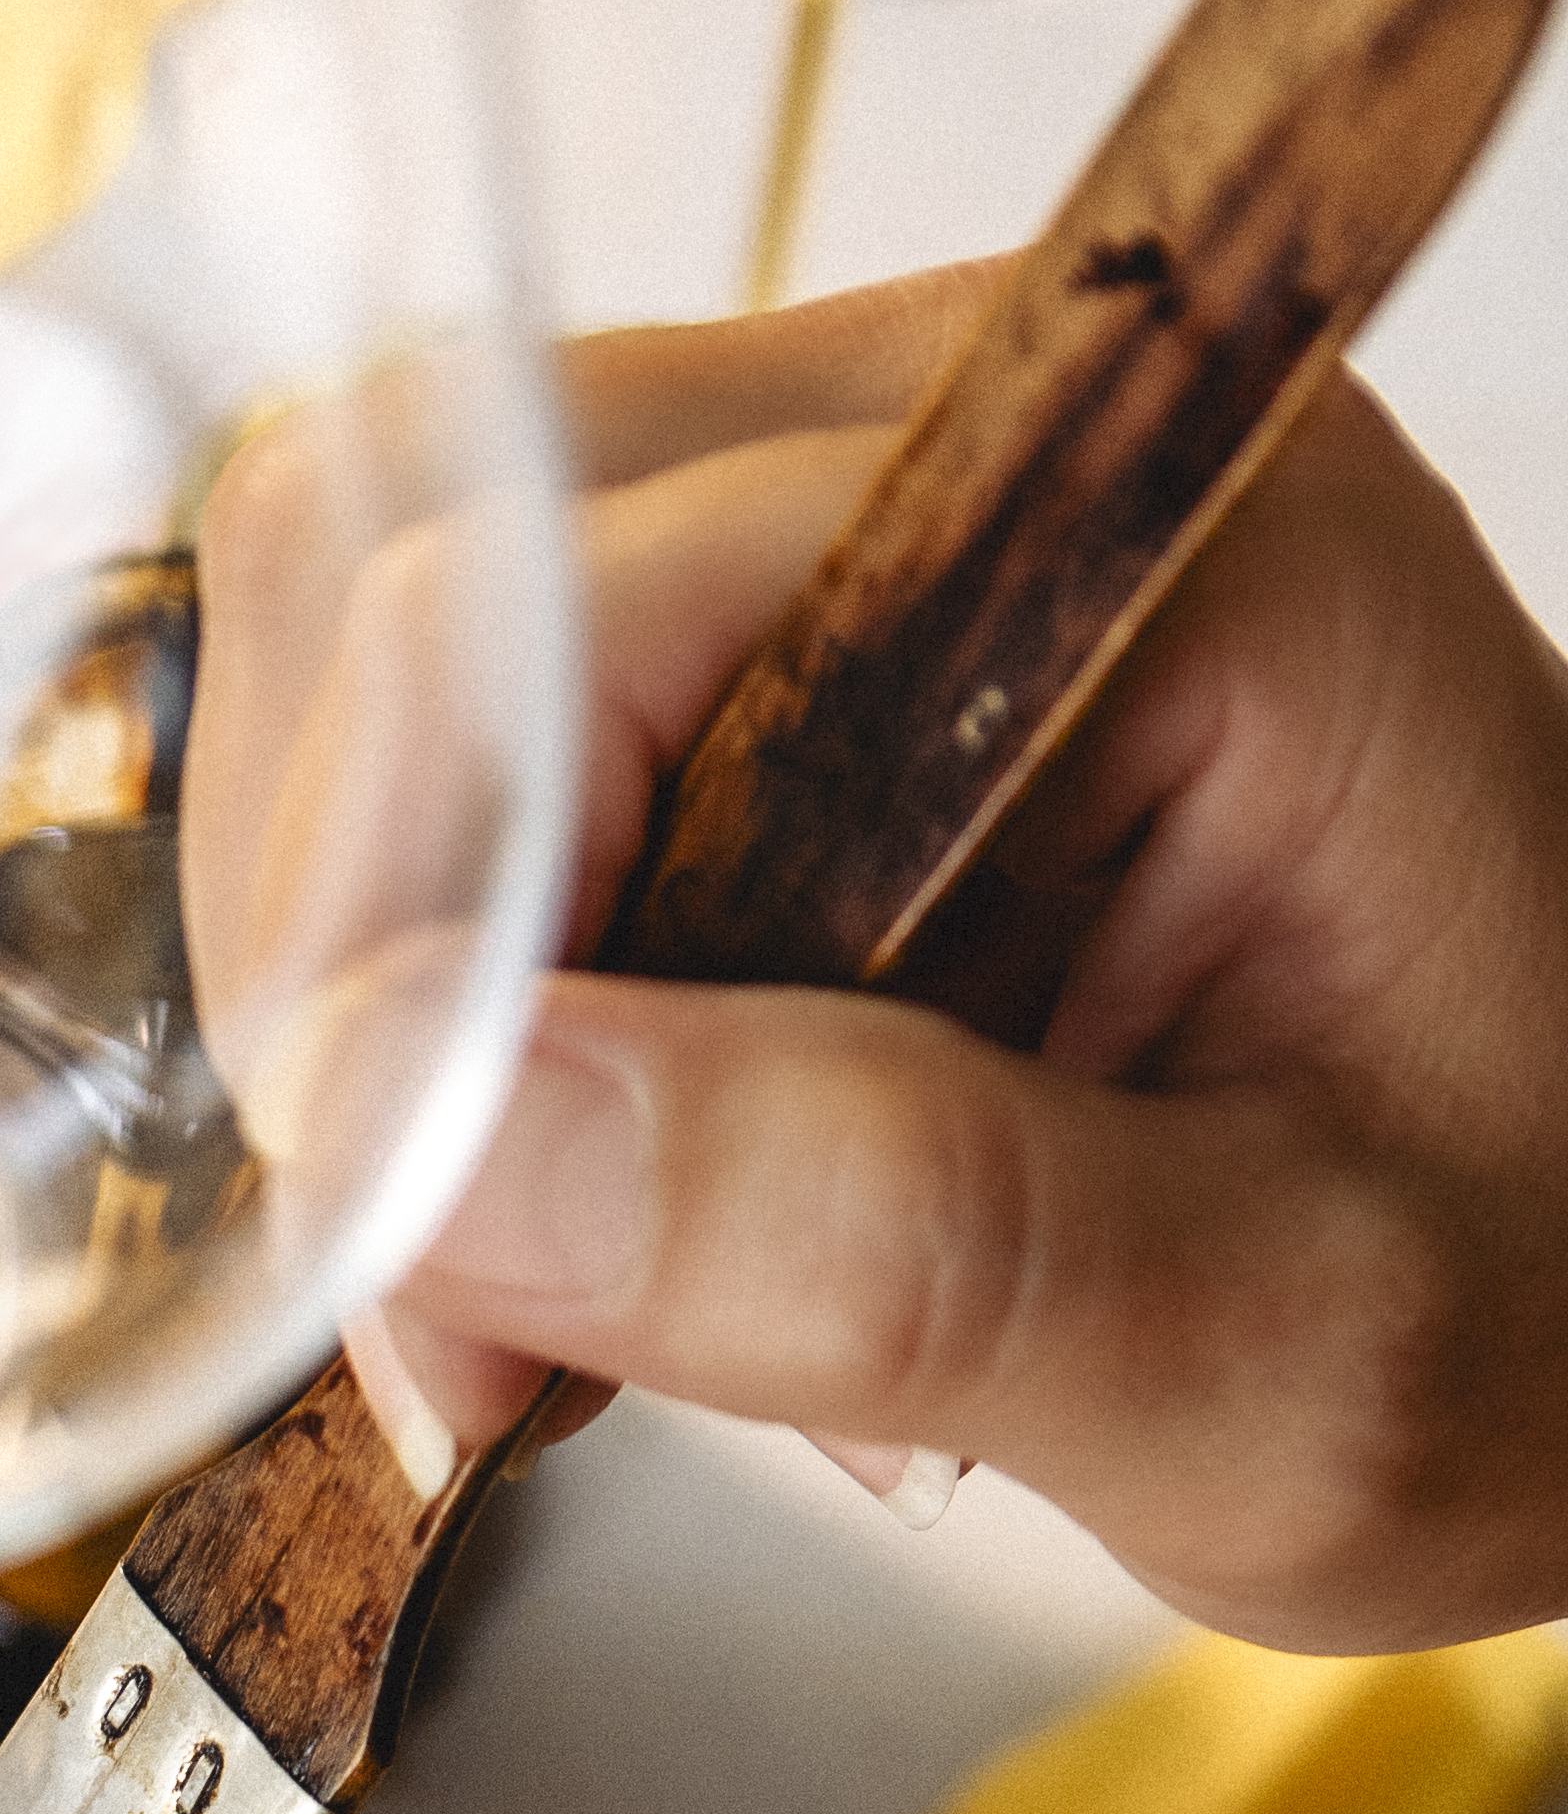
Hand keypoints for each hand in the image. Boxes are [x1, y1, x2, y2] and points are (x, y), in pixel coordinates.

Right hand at [193, 283, 1567, 1641]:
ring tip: (566, 1273)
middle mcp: (974, 457)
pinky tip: (595, 1189)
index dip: (411, 938)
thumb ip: (886, 1234)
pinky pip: (454, 769)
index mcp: (1154, 537)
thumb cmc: (1532, 1298)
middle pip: (410, 568)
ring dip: (387, 1005)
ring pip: (382, 667)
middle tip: (484, 1320)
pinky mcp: (764, 668)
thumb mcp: (1272, 1356)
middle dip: (362, 976)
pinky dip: (446, 1018)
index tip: (425, 1285)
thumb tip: (430, 1128)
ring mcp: (845, 538)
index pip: (563, 595)